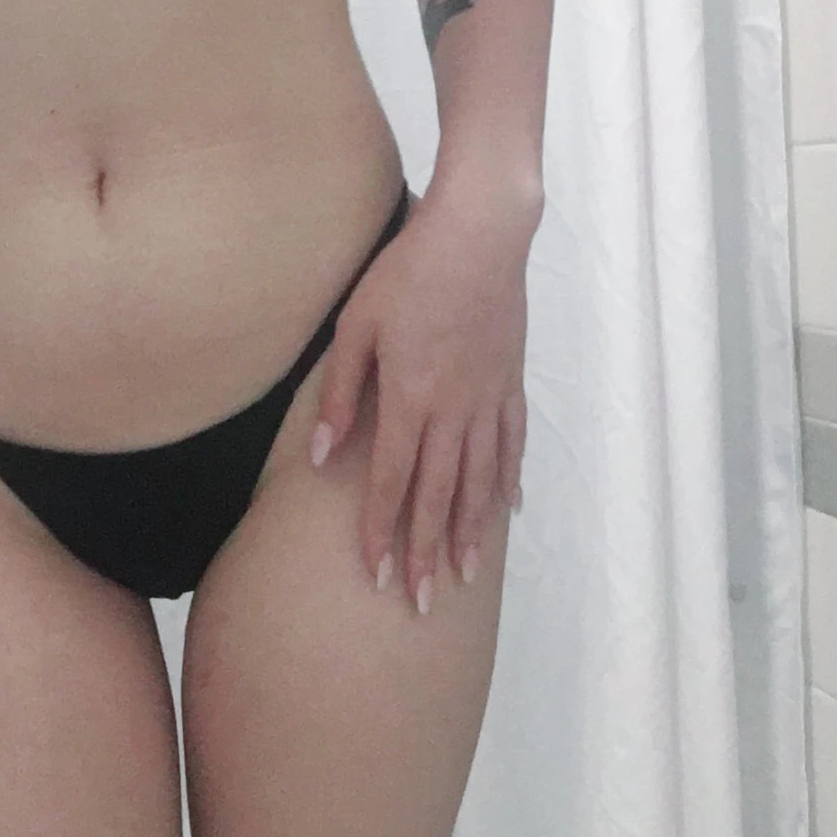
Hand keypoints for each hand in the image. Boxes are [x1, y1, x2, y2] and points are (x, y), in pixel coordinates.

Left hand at [310, 183, 531, 610]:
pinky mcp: (511, 380)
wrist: (481, 232)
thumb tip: (323, 455)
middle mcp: (454, 409)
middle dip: (427, 552)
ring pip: (480, 479)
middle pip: (439, 494)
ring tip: (466, 575)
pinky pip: (512, 443)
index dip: (382, 530)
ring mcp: (488, 397)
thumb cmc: (408, 271)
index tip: (378, 575)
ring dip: (471, 531)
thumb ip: (339, 393)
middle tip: (424, 603)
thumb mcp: (356, 325)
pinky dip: (508, 481)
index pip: (393, 480)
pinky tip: (508, 510)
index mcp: (411, 398)